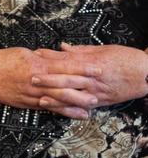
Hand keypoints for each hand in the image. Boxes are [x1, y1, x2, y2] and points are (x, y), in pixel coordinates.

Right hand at [0, 47, 98, 119]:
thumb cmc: (1, 60)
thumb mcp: (23, 53)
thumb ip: (42, 57)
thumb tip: (59, 57)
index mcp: (36, 64)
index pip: (64, 66)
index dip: (82, 68)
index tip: (97, 69)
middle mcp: (35, 80)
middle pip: (64, 84)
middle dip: (83, 87)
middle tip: (100, 89)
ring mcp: (31, 93)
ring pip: (57, 98)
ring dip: (76, 102)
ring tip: (91, 105)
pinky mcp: (26, 103)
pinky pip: (47, 107)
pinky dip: (62, 111)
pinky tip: (74, 114)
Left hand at [32, 43, 147, 109]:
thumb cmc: (127, 58)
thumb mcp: (104, 49)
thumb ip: (81, 50)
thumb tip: (62, 47)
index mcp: (91, 62)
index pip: (66, 59)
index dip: (49, 58)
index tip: (35, 56)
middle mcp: (92, 77)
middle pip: (66, 78)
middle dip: (47, 79)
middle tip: (30, 78)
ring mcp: (96, 91)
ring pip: (73, 95)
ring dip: (55, 97)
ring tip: (39, 97)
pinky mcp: (101, 101)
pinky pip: (82, 106)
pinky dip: (70, 109)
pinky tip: (59, 110)